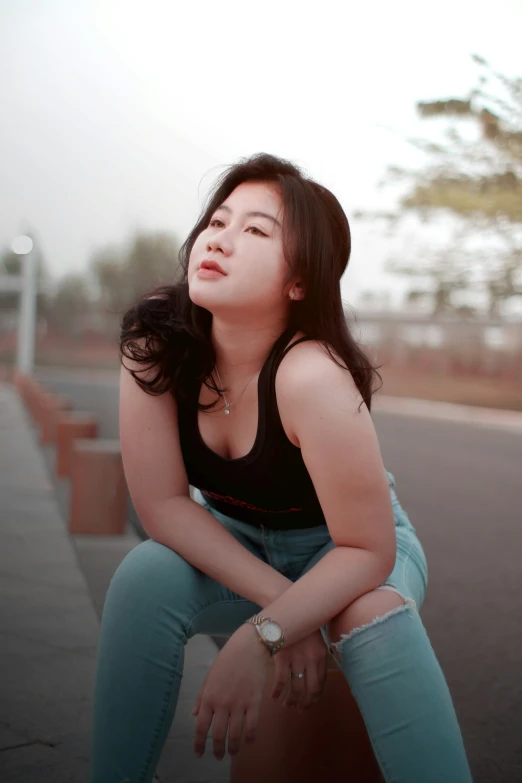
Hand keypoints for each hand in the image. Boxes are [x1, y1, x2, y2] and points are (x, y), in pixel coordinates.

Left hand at [191, 624, 269, 759]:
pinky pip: (252, 726)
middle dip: (217, 750)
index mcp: (209, 697)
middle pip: (218, 735)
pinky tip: (249, 741)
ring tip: (233, 753)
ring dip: (233, 748)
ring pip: (235, 735)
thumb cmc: (227, 659)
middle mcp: (222, 704)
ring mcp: (239, 704)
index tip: (199, 753)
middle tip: (218, 756)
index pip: (201, 727)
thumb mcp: (210, 676)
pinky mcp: (254, 702)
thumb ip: (202, 697)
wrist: (248, 647)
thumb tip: (193, 714)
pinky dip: (250, 738)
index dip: (199, 743)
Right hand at [270, 629, 327, 711]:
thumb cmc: (301, 624)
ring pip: (296, 689)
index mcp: (321, 656)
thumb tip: (314, 677)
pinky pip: (281, 681)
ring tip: (286, 706)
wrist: (286, 609)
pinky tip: (274, 696)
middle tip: (299, 710)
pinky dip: (277, 692)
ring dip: (290, 701)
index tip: (309, 703)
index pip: (321, 683)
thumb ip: (316, 657)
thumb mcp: (315, 640)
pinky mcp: (282, 657)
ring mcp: (297, 659)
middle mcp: (311, 660)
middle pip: (310, 689)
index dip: (315, 697)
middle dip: (305, 703)